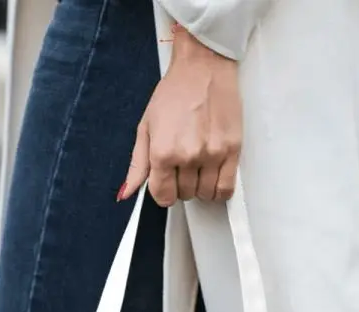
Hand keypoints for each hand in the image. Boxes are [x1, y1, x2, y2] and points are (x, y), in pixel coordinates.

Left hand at [119, 26, 241, 207]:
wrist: (203, 67)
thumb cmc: (175, 92)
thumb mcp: (147, 126)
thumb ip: (137, 164)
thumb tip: (127, 193)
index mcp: (163, 151)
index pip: (163, 196)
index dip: (163, 192)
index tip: (167, 183)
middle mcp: (187, 156)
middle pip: (184, 195)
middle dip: (182, 185)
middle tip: (183, 166)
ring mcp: (212, 154)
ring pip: (205, 194)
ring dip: (200, 187)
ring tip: (199, 168)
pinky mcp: (232, 150)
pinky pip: (226, 188)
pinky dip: (219, 189)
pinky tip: (213, 177)